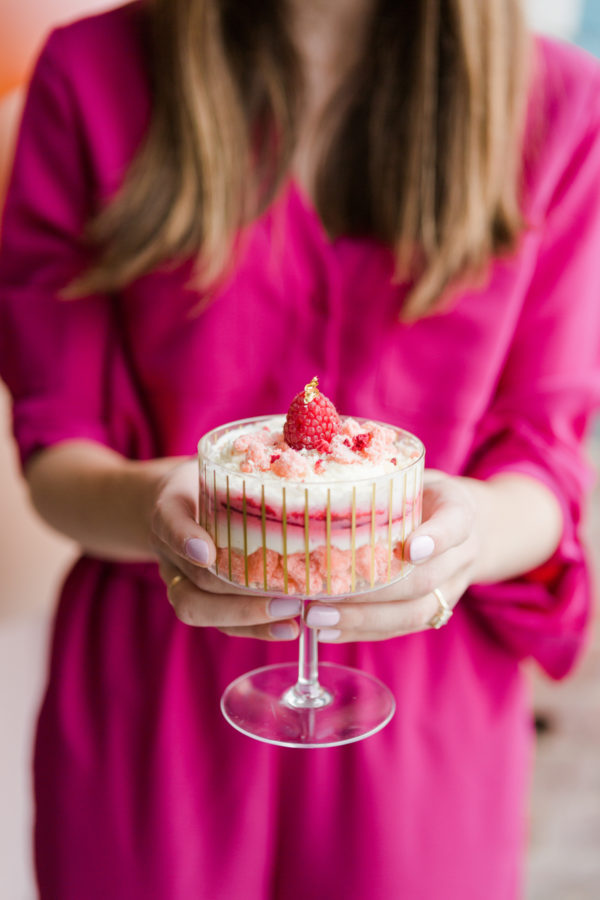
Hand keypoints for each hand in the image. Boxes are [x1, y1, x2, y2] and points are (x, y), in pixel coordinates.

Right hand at [150, 459, 301, 639]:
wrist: (172, 501)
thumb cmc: (204, 477)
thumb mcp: (213, 461)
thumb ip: (243, 457)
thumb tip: (301, 432)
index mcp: (168, 510)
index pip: (169, 522)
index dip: (185, 538)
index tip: (206, 551)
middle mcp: (170, 551)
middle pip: (189, 587)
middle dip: (234, 600)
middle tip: (283, 598)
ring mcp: (181, 578)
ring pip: (199, 610)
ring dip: (246, 621)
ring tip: (292, 620)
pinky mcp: (201, 597)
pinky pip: (219, 621)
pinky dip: (253, 628)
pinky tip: (291, 626)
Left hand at [305, 470, 480, 642]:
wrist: (465, 525)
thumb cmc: (424, 494)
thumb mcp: (415, 476)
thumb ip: (384, 480)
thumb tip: (320, 483)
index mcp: (459, 511)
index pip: (454, 524)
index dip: (435, 539)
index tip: (410, 550)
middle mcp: (461, 555)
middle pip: (424, 581)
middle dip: (376, 592)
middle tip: (325, 594)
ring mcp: (450, 588)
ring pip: (413, 613)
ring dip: (362, 620)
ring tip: (317, 618)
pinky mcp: (433, 611)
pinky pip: (401, 629)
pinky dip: (362, 632)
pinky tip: (328, 631)